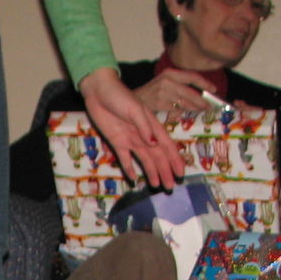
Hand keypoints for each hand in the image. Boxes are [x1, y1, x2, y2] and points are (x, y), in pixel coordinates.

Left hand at [78, 67, 185, 189]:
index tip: (180, 173)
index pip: (166, 146)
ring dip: (151, 173)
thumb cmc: (120, 96)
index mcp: (152, 126)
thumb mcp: (134, 109)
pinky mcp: (117, 142)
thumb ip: (144, 127)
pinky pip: (125, 159)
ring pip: (144, 160)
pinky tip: (134, 180)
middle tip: (170, 187)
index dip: (174, 160)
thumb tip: (154, 144)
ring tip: (156, 186)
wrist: (99, 92)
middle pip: (157, 157)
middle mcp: (144, 135)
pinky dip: (130, 169)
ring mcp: (131, 140)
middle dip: (165, 171)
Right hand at [131, 67, 215, 114]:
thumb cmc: (149, 94)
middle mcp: (167, 81)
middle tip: (209, 107)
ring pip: (184, 103)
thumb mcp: (163, 84)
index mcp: (170, 73)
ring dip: (194, 109)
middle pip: (190, 92)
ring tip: (202, 113)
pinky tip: (186, 118)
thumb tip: (199, 96)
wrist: (128, 100)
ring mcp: (162, 93)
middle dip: (202, 101)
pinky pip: (175, 111)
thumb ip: (178, 88)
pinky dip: (182, 115)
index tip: (214, 89)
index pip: (192, 76)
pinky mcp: (158, 104)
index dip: (204, 83)